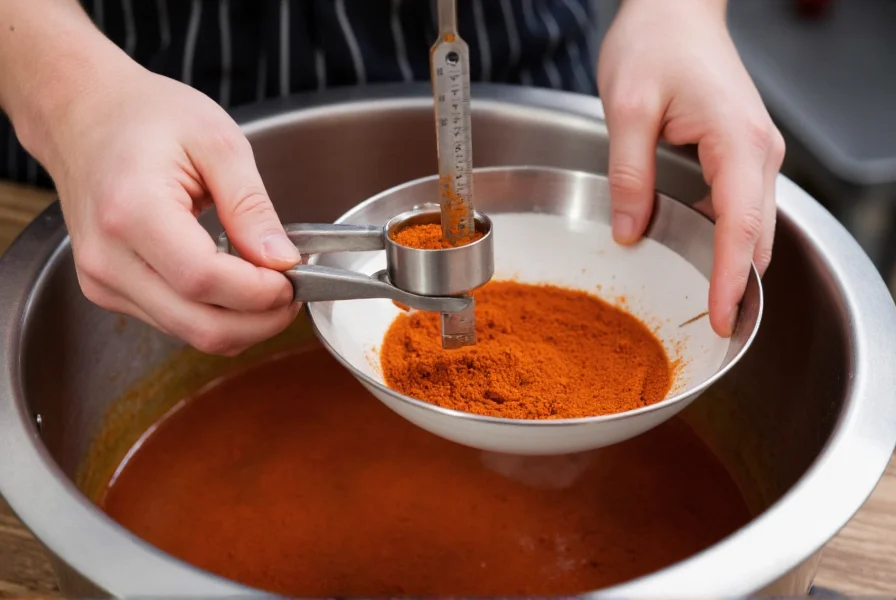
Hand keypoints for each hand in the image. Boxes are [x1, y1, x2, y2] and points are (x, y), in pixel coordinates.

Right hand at [35, 65, 300, 354]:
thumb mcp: (217, 143)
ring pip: (190, 334)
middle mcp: (108, 257)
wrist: (83, 114)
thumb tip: (282, 260)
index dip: (260, 291)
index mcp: (133, 211)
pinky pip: (174, 323)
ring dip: (241, 322)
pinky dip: (214, 314)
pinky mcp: (106, 290)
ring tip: (266, 284)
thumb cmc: (145, 116)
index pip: (205, 280)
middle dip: (261, 320)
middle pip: (201, 325)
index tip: (293, 276)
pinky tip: (232, 283)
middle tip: (292, 292)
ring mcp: (102, 280)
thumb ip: (251, 206)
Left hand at [598, 0, 784, 336]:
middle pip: (757, 234)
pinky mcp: (741, 151)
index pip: (740, 226)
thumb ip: (629, 174)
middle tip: (716, 328)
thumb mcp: (628, 110)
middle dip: (742, 283)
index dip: (733, 279)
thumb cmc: (655, 43)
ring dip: (736, 263)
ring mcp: (754, 151)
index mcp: (736, 141)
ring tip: (711, 304)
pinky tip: (703, 256)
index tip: (724, 319)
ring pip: (754, 223)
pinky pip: (741, 205)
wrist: (674, 9)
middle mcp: (758, 151)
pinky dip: (728, 237)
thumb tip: (627, 231)